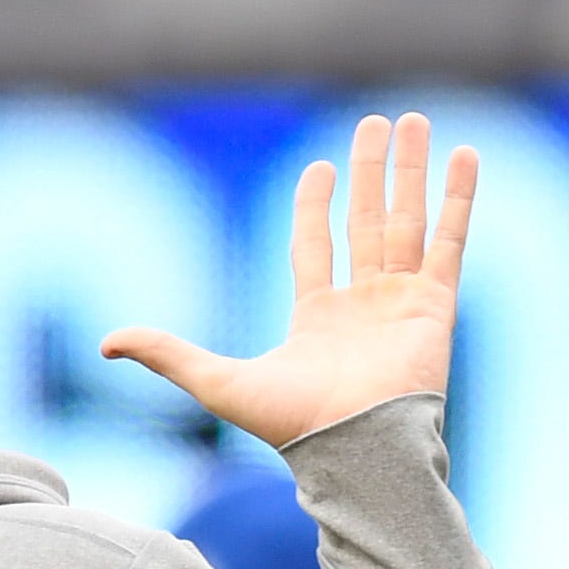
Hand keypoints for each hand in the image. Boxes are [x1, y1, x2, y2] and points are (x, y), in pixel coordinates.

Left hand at [100, 113, 473, 449]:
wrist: (352, 449)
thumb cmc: (291, 425)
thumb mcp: (215, 381)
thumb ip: (166, 354)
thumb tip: (104, 342)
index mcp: (316, 316)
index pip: (314, 245)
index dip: (315, 205)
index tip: (320, 166)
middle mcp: (362, 303)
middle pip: (367, 222)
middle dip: (370, 172)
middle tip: (375, 122)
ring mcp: (401, 302)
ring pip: (407, 220)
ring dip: (411, 170)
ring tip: (413, 120)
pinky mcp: (435, 304)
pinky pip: (450, 240)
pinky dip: (458, 198)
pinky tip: (464, 154)